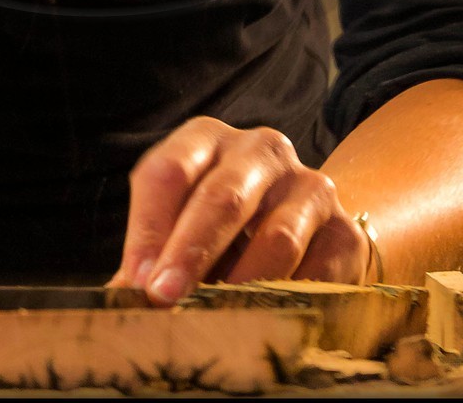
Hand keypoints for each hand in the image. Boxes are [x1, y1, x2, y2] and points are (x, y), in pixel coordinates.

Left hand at [109, 118, 370, 304]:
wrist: (307, 224)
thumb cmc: (222, 227)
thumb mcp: (181, 224)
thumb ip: (152, 255)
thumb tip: (119, 298)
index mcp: (207, 140)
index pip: (169, 172)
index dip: (149, 230)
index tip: (137, 283)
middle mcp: (261, 150)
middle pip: (222, 196)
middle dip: (190, 252)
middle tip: (164, 299)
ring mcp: (309, 185)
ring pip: (277, 236)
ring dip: (242, 284)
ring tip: (216, 321)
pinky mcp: (343, 230)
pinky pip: (319, 271)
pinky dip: (290, 301)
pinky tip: (268, 323)